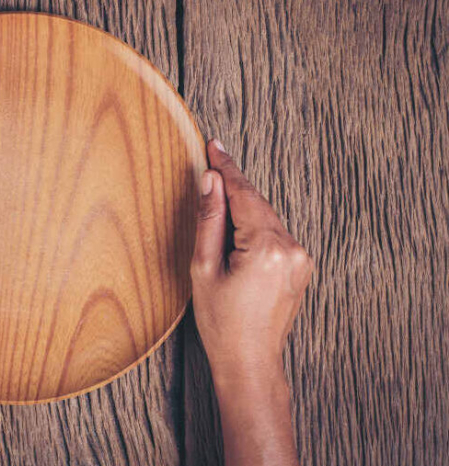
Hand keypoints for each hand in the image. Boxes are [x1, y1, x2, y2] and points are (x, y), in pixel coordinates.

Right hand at [190, 139, 312, 465]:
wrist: (250, 361)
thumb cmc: (221, 321)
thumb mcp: (204, 268)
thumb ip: (209, 220)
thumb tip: (210, 180)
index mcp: (266, 247)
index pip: (244, 194)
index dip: (227, 168)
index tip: (215, 145)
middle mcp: (291, 248)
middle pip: (257, 203)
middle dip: (234, 185)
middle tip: (212, 161)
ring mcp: (301, 258)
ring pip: (267, 217)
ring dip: (244, 205)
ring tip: (218, 197)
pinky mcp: (301, 266)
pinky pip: (275, 233)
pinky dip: (256, 224)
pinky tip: (237, 227)